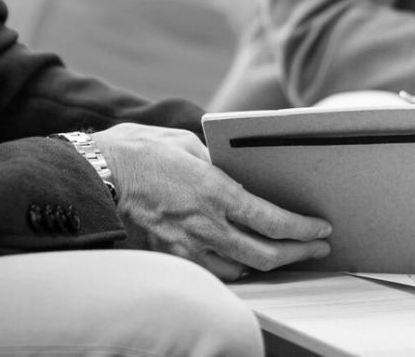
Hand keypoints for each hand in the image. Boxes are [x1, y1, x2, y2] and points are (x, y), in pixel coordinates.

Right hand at [91, 123, 331, 280]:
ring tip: (284, 255)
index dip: (303, 229)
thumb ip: (215, 160)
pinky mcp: (171, 257)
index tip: (320, 229)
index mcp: (216, 191)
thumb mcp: (187, 142)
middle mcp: (207, 225)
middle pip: (266, 254)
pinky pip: (211, 271)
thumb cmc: (137, 152)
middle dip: (298, 253)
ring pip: (241, 268)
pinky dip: (232, 267)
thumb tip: (232, 168)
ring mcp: (188, 247)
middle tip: (317, 248)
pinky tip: (241, 258)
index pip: (273, 221)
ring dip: (267, 264)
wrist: (93, 177)